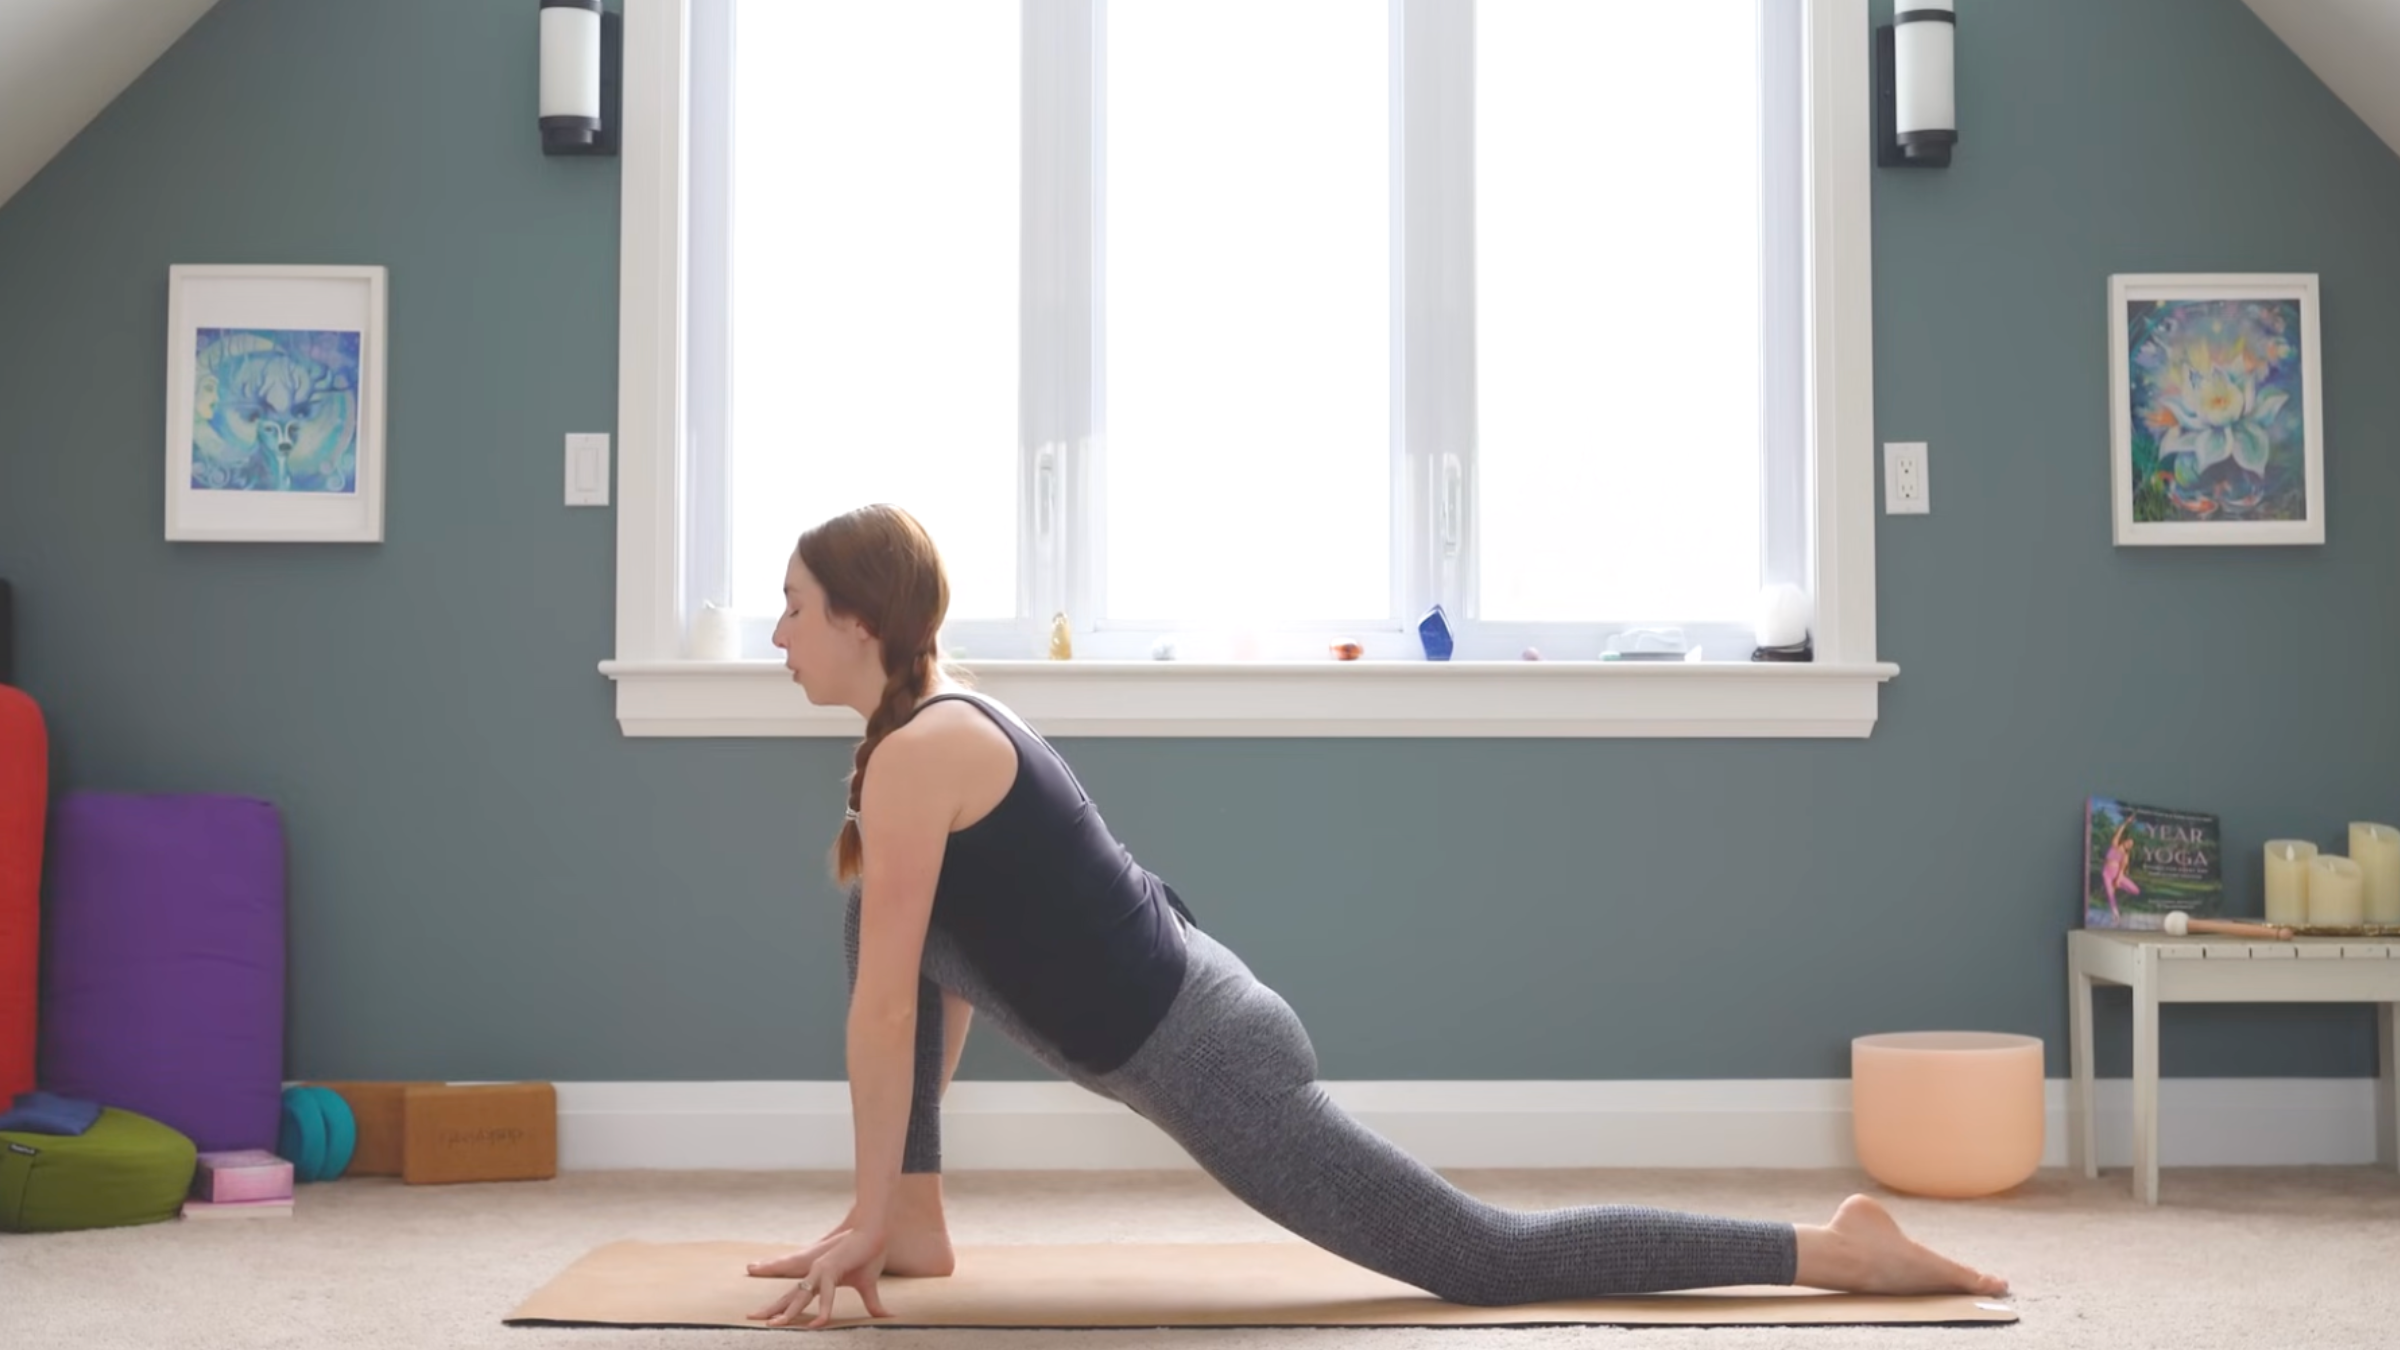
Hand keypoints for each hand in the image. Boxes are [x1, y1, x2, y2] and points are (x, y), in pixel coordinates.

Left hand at [747, 1225, 891, 1328]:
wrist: (876, 1235)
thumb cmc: (870, 1256)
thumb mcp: (868, 1286)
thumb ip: (871, 1303)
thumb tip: (885, 1317)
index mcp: (820, 1279)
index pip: (797, 1297)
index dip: (782, 1308)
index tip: (767, 1320)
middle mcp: (815, 1275)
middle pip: (790, 1296)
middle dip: (771, 1309)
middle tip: (751, 1318)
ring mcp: (821, 1271)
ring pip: (801, 1296)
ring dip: (789, 1312)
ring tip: (775, 1326)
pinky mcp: (832, 1268)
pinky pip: (826, 1294)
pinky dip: (823, 1309)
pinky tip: (818, 1323)